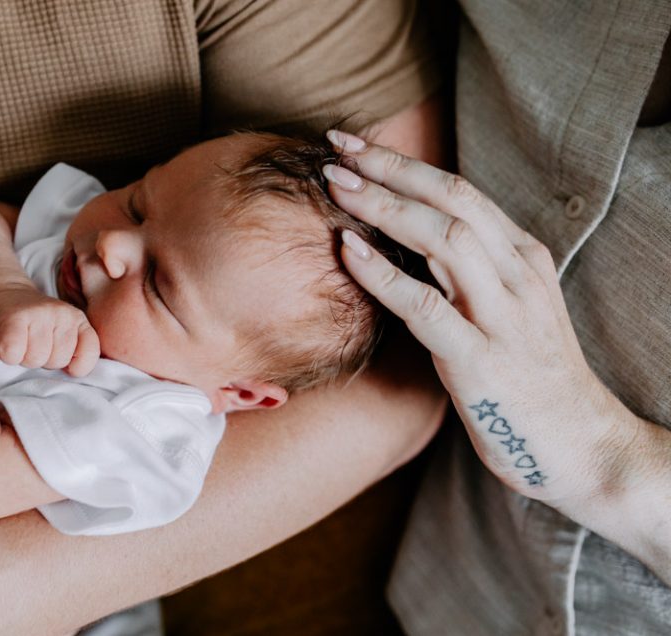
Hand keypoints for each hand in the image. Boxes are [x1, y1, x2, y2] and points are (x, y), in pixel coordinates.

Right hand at [0, 284, 98, 376]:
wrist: (6, 296)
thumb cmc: (36, 326)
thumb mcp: (64, 335)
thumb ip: (76, 352)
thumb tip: (73, 372)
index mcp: (78, 320)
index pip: (89, 353)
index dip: (73, 364)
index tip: (58, 355)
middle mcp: (62, 313)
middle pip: (58, 360)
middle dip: (44, 361)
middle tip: (34, 345)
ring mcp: (38, 313)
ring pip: (36, 359)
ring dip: (25, 358)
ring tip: (22, 343)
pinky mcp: (13, 318)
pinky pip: (14, 353)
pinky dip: (10, 356)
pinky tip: (8, 345)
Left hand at [324, 130, 635, 507]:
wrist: (580, 446)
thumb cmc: (531, 377)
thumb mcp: (509, 309)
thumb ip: (467, 271)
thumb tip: (407, 235)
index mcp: (523, 257)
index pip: (460, 191)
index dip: (404, 163)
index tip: (355, 145)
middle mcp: (516, 276)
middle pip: (451, 199)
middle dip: (390, 168)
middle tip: (336, 148)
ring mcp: (502, 317)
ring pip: (443, 239)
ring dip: (384, 207)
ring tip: (336, 186)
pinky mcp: (480, 361)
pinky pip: (425, 306)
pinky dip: (382, 274)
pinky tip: (347, 250)